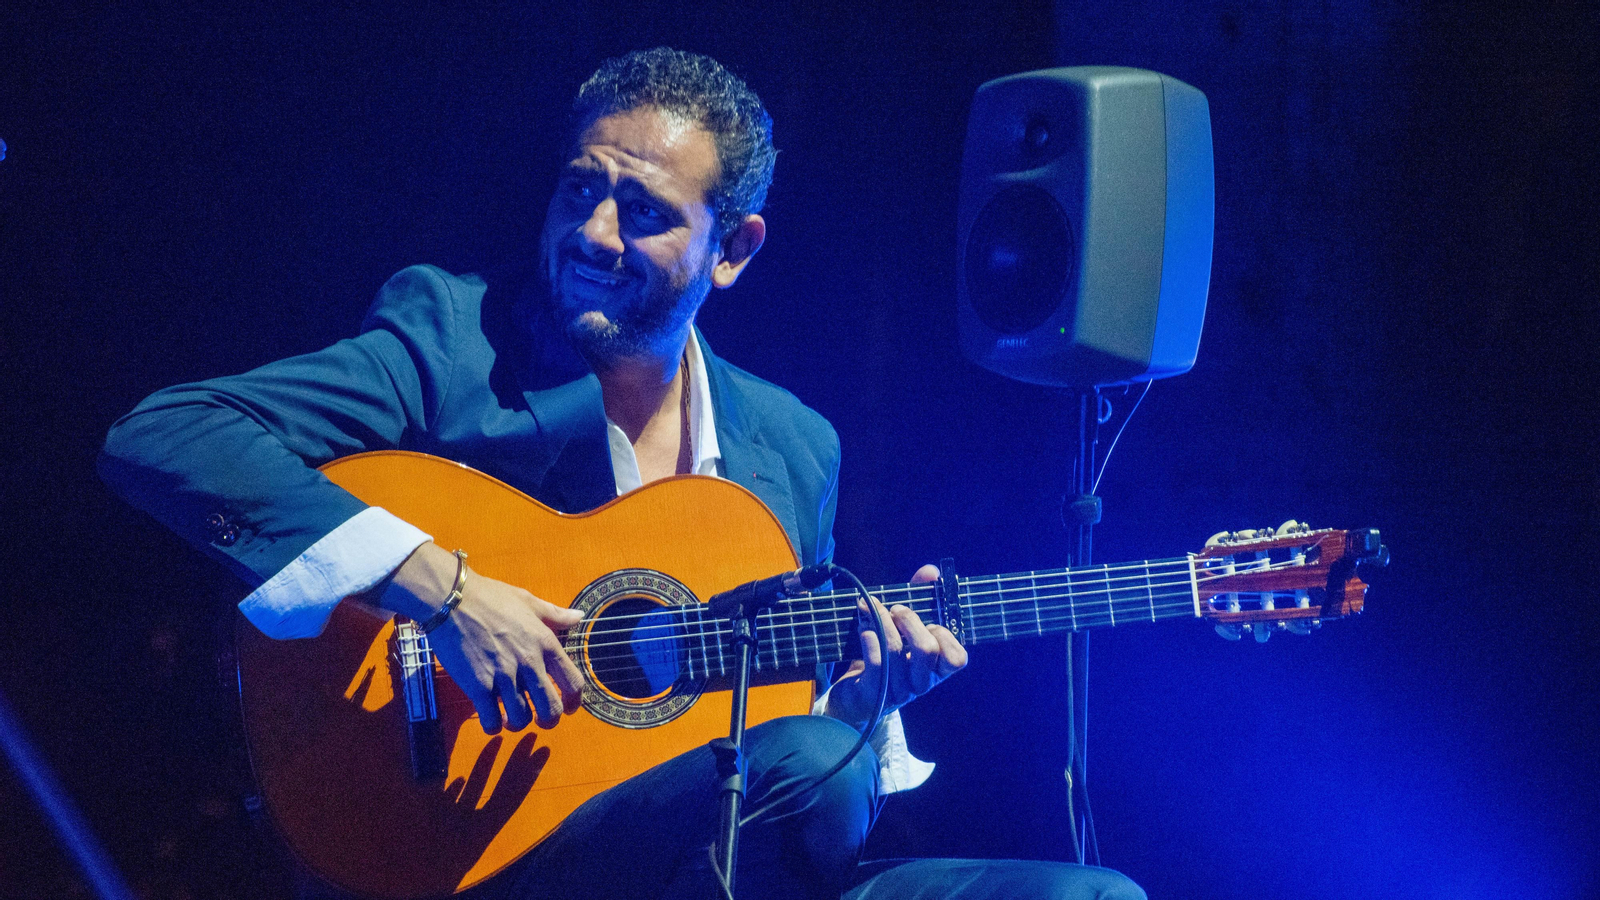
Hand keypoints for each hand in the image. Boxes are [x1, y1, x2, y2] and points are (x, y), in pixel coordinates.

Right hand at [383, 543, 584, 733]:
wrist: (450, 599)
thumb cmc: (490, 597)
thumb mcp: (528, 601)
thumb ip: (556, 615)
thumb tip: (579, 617)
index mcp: (545, 643)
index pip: (573, 683)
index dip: (574, 702)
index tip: (569, 708)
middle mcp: (529, 663)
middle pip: (551, 710)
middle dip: (548, 721)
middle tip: (539, 719)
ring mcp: (504, 676)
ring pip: (521, 719)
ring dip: (518, 723)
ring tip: (510, 717)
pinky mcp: (478, 686)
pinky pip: (491, 721)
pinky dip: (492, 726)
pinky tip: (491, 719)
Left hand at [823, 564, 967, 730]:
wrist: (852, 694)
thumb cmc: (884, 656)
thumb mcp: (903, 627)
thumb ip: (920, 598)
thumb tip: (931, 571)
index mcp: (935, 670)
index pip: (957, 659)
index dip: (945, 635)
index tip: (929, 621)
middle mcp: (920, 684)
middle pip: (927, 651)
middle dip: (910, 621)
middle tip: (896, 609)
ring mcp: (897, 692)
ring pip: (896, 654)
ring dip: (882, 623)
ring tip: (872, 608)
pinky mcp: (873, 695)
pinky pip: (875, 664)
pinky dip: (869, 638)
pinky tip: (863, 628)